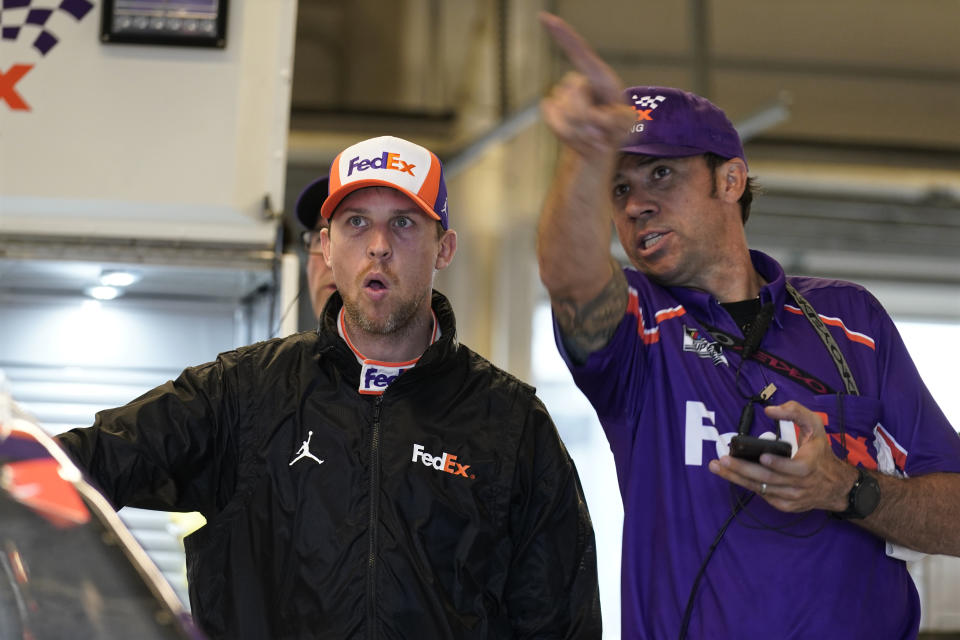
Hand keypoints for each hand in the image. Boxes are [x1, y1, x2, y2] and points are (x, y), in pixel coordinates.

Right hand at [539, 12, 635, 156]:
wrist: (598, 143)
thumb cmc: (617, 129)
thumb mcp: (627, 124)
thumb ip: (618, 119)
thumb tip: (594, 117)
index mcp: (599, 77)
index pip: (579, 51)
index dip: (562, 34)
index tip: (544, 17)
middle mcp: (577, 81)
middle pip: (576, 97)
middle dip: (591, 120)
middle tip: (603, 132)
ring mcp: (561, 95)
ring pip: (566, 114)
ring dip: (583, 133)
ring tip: (594, 136)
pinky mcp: (550, 109)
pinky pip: (554, 122)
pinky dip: (569, 137)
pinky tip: (579, 138)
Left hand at [708, 400, 858, 512]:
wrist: (836, 486)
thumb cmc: (821, 453)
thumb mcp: (815, 427)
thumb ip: (796, 412)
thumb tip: (771, 410)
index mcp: (809, 466)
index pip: (792, 469)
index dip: (777, 464)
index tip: (762, 456)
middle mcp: (800, 485)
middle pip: (768, 479)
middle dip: (742, 470)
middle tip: (723, 460)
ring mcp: (792, 498)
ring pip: (762, 489)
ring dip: (737, 478)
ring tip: (717, 467)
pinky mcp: (786, 506)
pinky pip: (764, 496)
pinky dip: (748, 485)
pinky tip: (733, 476)